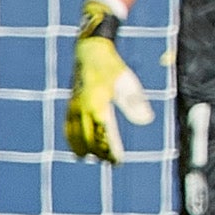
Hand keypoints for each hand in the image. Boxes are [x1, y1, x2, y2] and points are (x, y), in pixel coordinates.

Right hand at [64, 33, 152, 161]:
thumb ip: (135, 102)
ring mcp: (73, 108)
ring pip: (75, 136)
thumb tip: (146, 120)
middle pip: (89, 139)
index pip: (104, 134)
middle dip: (99, 152)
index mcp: (98, 104)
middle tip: (111, 162)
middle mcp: (82, 108)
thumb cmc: (113, 68)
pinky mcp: (70, 106)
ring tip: (96, 158)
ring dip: (85, 149)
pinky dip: (72, 141)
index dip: (110, 150)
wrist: (90, 52)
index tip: (118, 161)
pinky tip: (79, 151)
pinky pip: (68, 129)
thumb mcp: (128, 82)